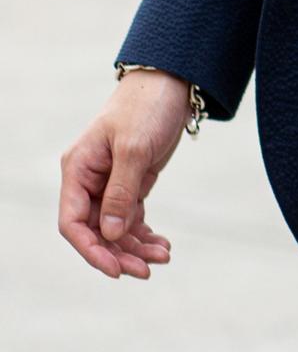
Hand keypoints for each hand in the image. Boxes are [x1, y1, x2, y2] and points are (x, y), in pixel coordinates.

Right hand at [58, 70, 188, 278]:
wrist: (171, 81)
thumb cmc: (147, 107)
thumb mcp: (134, 148)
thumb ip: (120, 192)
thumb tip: (108, 235)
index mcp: (78, 169)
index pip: (73, 222)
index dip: (91, 250)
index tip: (116, 270)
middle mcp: (89, 179)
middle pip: (95, 230)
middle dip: (119, 253)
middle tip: (147, 270)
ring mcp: (110, 182)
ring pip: (115, 228)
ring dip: (135, 247)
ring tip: (163, 257)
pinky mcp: (131, 182)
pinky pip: (131, 218)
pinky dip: (144, 234)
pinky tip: (162, 245)